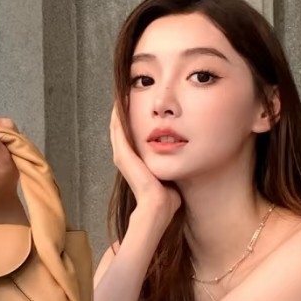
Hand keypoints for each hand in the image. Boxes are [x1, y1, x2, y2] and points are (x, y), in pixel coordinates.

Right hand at [110, 99, 180, 223]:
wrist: (159, 207)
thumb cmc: (167, 198)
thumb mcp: (168, 177)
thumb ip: (171, 168)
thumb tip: (182, 164)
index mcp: (135, 163)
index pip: (132, 138)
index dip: (134, 122)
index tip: (140, 107)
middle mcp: (126, 158)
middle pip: (122, 130)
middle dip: (125, 112)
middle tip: (126, 93)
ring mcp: (122, 157)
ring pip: (118, 128)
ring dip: (120, 111)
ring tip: (122, 94)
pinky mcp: (122, 156)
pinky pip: (119, 131)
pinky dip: (118, 117)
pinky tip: (120, 104)